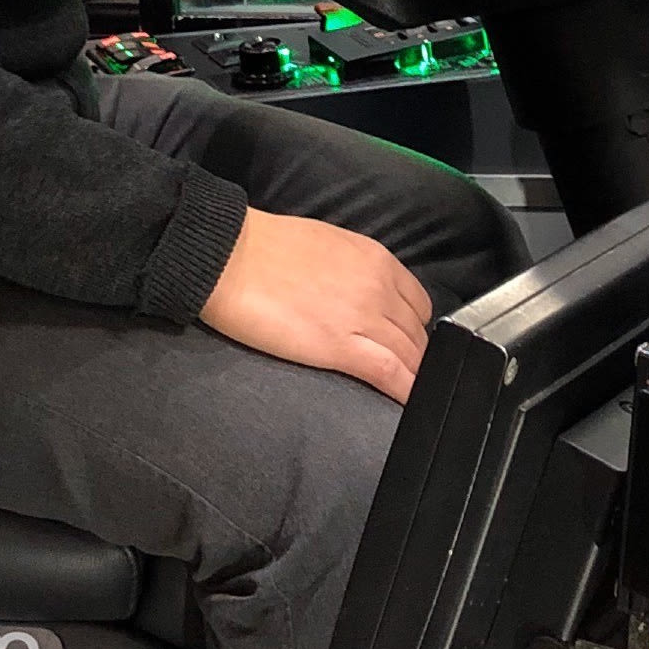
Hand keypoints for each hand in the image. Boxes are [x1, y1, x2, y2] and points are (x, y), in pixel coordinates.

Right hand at [200, 208, 433, 401]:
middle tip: (401, 373)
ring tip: (404, 393)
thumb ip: (354, 269)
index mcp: (376, 259)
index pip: (418, 303)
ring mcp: (363, 317)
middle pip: (416, 333)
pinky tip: (405, 402)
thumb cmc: (264, 248)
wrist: (230, 256)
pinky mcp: (340, 347)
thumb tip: (357, 292)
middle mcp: (379, 286)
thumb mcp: (327, 245)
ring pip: (410, 356)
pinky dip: (405, 391)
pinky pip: (390, 374)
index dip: (413, 328)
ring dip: (412, 376)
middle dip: (414, 356)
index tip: (404, 341)